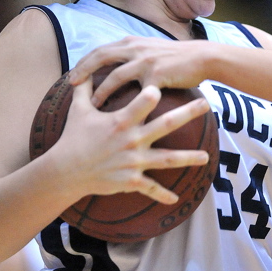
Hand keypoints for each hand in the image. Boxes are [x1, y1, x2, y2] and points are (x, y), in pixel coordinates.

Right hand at [49, 75, 210, 203]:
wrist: (65, 171)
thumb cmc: (73, 138)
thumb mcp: (79, 111)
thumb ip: (84, 89)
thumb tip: (80, 71)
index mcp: (120, 121)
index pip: (141, 103)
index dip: (151, 94)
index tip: (164, 86)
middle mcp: (131, 140)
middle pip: (165, 125)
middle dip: (187, 114)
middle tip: (206, 105)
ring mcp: (133, 161)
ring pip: (167, 160)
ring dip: (188, 158)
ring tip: (206, 157)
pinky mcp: (130, 180)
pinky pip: (150, 188)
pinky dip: (163, 195)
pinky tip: (176, 199)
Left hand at [68, 36, 210, 106]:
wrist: (203, 58)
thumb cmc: (179, 57)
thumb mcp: (153, 48)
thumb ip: (136, 53)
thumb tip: (121, 62)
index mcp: (133, 42)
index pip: (101, 49)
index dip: (84, 61)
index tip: (73, 74)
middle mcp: (136, 48)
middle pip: (100, 57)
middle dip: (83, 70)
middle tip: (71, 84)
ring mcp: (145, 61)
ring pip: (115, 76)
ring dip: (101, 91)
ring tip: (92, 105)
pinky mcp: (157, 75)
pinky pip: (136, 91)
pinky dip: (127, 103)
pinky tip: (121, 116)